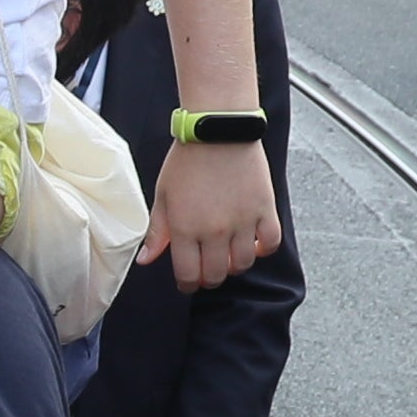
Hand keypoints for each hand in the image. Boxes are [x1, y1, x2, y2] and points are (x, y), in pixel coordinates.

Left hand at [142, 137, 279, 290]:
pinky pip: (270, 244)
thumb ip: (157, 231)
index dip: (187, 284)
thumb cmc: (186, 161)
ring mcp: (243, 222)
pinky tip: (253, 244)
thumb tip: (146, 259)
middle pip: (216, 275)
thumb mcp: (163, 196)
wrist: (217, 132)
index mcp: (185, 228)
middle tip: (205, 270)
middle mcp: (215, 230)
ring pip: (243, 264)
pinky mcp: (265, 210)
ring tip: (226, 256)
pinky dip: (263, 250)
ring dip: (234, 266)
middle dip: (208, 279)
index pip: (188, 274)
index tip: (187, 282)